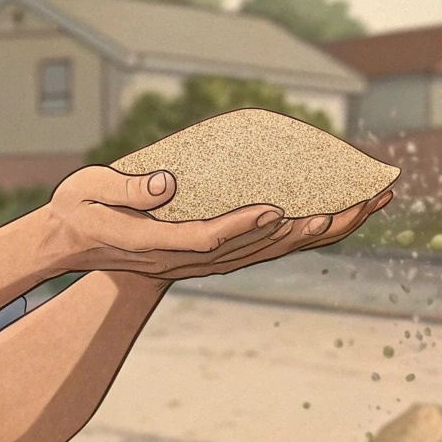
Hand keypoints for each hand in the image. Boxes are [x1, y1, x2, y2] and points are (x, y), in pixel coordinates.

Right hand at [40, 165, 392, 280]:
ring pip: (269, 251)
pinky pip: (264, 248)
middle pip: (256, 249)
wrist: (76, 242)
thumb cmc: (83, 209)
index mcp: (157, 242)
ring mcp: (202, 259)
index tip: (275, 209)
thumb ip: (128, 189)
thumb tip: (168, 181)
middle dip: (309, 227)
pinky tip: (333, 221)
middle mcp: (187, 257)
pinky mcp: (212, 253)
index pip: (206, 239)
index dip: (242, 227)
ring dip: (320, 232)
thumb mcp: (90, 191)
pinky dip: (302, 236)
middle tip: (358, 203)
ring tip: (366, 207)